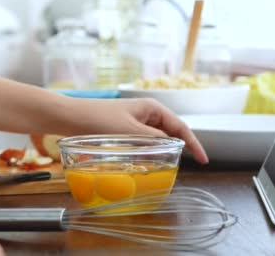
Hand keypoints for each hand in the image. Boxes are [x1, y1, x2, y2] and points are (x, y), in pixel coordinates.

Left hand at [66, 98, 208, 163]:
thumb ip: (153, 141)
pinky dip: (150, 151)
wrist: (70, 116)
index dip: (194, 144)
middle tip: (189, 166)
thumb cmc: (99, 120)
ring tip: (171, 166)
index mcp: (152, 108)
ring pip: (157, 138)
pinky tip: (149, 162)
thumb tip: (172, 148)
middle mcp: (146, 112)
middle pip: (171, 131)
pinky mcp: (124, 128)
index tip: (204, 160)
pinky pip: (144, 140)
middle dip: (181, 147)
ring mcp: (135, 120)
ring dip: (164, 150)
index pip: (180, 127)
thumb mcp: (130, 132)